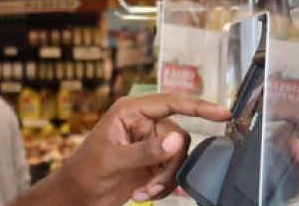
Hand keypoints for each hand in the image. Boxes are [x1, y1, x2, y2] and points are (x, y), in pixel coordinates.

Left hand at [16, 93, 229, 205]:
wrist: (77, 197)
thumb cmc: (85, 171)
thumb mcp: (113, 160)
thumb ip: (145, 151)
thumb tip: (175, 141)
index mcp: (130, 111)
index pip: (171, 102)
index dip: (199, 106)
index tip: (222, 113)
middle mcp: (143, 124)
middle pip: (178, 137)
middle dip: (170, 165)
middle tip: (152, 184)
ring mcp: (149, 144)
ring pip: (178, 158)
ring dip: (165, 179)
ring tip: (144, 192)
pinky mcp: (152, 163)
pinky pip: (173, 172)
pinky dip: (162, 186)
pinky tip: (142, 193)